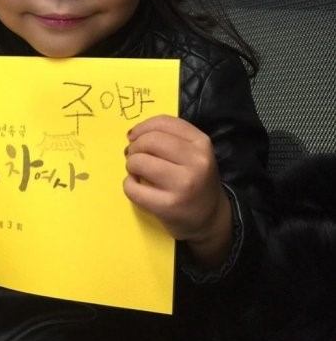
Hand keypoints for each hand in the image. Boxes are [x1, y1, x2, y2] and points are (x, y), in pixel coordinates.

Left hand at [124, 114, 231, 266]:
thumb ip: (170, 138)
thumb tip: (133, 135)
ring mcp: (183, 185)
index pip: (164, 122)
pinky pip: (134, 189)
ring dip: (131, 164)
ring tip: (136, 171)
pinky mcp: (168, 206)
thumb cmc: (195, 180)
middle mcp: (196, 162)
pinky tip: (136, 186)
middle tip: (134, 156)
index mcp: (202, 143)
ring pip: (140, 161)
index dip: (142, 127)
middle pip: (150, 140)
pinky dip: (128, 185)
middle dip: (135, 147)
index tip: (134, 137)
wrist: (210, 218)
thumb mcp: (194, 153)